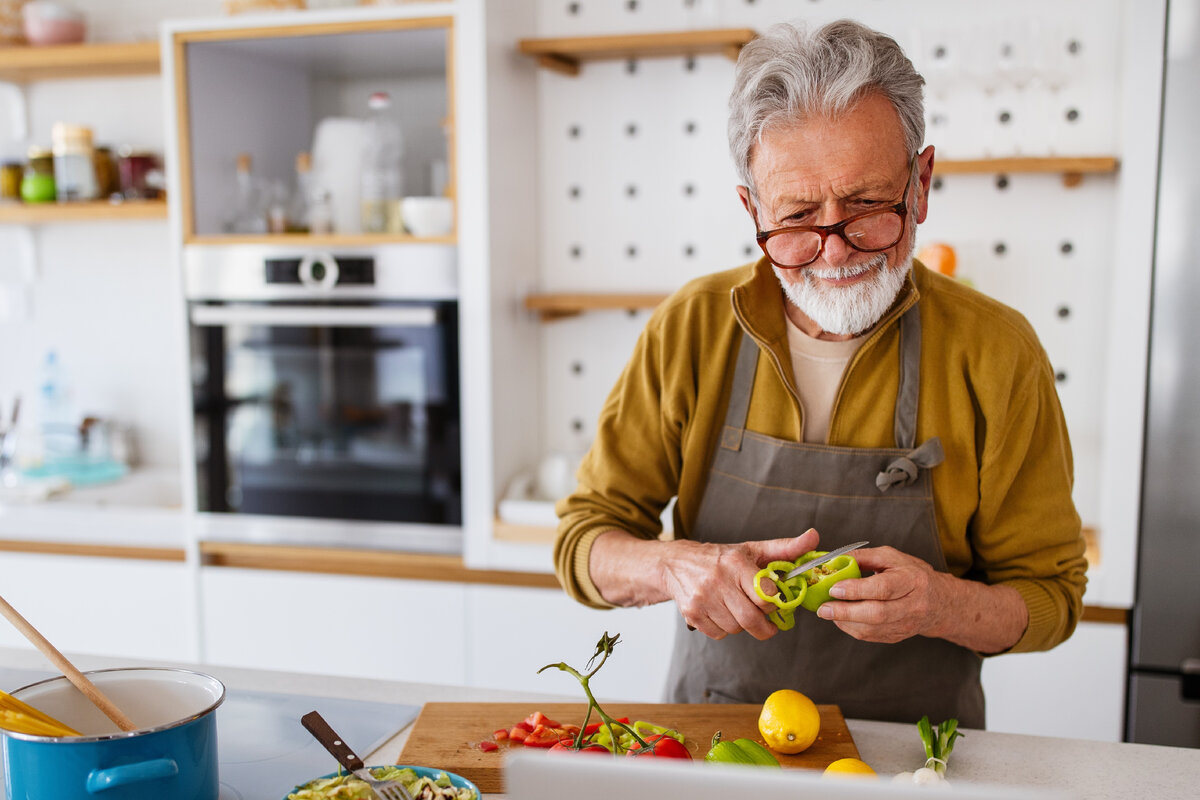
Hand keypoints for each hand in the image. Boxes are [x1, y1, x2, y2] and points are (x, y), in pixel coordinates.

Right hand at [658, 528, 819, 640]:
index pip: (766, 595)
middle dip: (764, 626)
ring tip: (737, 609)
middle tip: (767, 623)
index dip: (774, 603)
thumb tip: (814, 537)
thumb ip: (785, 548)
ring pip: (736, 628)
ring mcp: (703, 599)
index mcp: (736, 563)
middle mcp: (717, 581)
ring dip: (741, 625)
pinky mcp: (692, 613)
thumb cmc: (720, 558)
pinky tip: (721, 613)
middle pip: (751, 619)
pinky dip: (724, 629)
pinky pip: (719, 634)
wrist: (676, 563)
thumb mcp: (752, 550)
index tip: (774, 602)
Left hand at [814, 545, 952, 642]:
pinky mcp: (898, 636)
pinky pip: (871, 636)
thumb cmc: (911, 574)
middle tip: (823, 608)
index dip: (857, 590)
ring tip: (827, 612)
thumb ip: (863, 557)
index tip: (834, 588)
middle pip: (877, 613)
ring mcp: (906, 624)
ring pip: (872, 629)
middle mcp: (912, 605)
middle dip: (846, 612)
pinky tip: (840, 619)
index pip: (883, 588)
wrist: (938, 602)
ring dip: (845, 622)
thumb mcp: (891, 557)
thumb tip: (834, 559)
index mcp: (912, 581)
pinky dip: (851, 628)